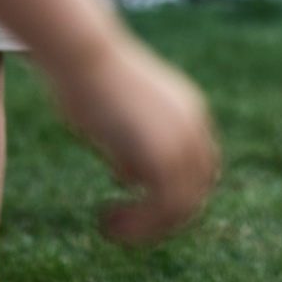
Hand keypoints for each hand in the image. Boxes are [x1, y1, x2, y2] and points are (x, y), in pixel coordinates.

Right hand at [47, 28, 219, 243]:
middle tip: (123, 223)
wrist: (83, 55)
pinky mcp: (165, 158)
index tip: (133, 198)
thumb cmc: (84, 77)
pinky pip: (163, 209)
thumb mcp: (116, 114)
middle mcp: (193, 126)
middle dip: (162, 214)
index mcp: (187, 110)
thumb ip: (131, 145)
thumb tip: (128, 174)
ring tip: (111, 226)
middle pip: (196, 189)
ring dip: (148, 226)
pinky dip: (140, 226)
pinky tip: (108, 223)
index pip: (198, 166)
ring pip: (182, 205)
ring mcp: (183, 142)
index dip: (172, 189)